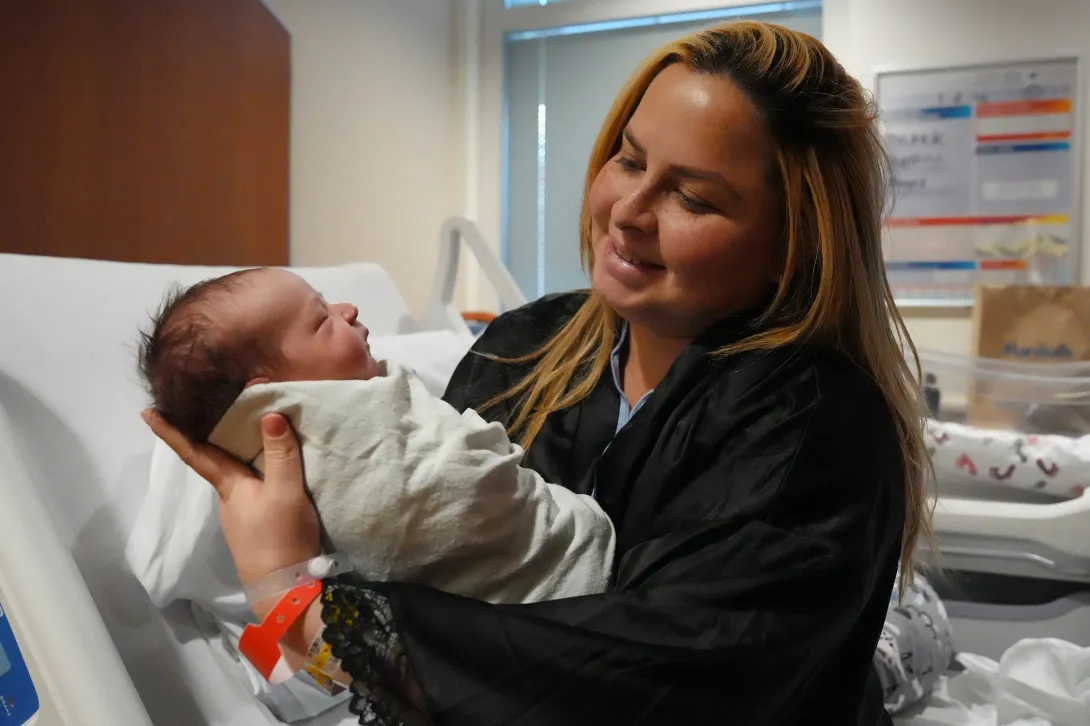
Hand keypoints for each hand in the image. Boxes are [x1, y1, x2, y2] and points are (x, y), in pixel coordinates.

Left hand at [141, 410, 321, 590]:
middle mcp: (229, 497)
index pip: (193, 452)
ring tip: (242, 424)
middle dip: (203, 433)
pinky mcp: (257, 524)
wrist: (286, 589)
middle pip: (212, 458)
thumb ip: (280, 454)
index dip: (170, 432)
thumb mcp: (285, 491)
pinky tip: (264, 463)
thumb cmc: (279, 537)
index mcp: (228, 486)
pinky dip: (250, 464)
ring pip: (232, 471)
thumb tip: (269, 414)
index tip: (146, 412)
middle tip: (200, 406)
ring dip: (230, 448)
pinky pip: (249, 483)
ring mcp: (241, 513)